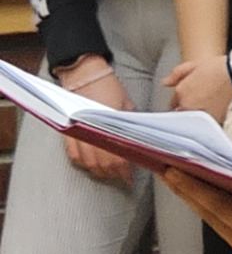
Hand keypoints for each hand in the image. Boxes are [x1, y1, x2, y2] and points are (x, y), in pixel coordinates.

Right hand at [58, 57, 133, 184]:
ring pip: (88, 163)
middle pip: (103, 163)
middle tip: (122, 178)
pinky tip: (90, 167)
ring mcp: (79, 132)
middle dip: (114, 174)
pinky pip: (74, 155)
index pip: (119, 156)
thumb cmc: (108, 87)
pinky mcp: (68, 131)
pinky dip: (83, 164)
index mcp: (111, 124)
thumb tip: (141, 143)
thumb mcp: (126, 105)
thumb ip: (130, 125)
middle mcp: (94, 130)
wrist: (85, 74)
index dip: (125, 171)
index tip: (130, 179)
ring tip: (108, 174)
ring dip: (99, 172)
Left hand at [161, 170, 231, 253]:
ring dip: (202, 206)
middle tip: (167, 169)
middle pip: (214, 219)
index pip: (223, 208)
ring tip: (183, 182)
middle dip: (189, 194)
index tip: (173, 170)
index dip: (195, 188)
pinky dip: (222, 219)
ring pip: (221, 229)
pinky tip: (212, 204)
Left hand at [163, 55, 231, 123]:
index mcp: (181, 92)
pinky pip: (206, 125)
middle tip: (201, 100)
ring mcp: (201, 115)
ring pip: (194, 120)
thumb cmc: (219, 68)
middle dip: (188, 108)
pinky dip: (208, 121)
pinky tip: (215, 112)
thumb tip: (165, 82)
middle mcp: (188, 105)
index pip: (173, 103)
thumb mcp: (194, 65)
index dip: (180, 100)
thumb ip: (176, 74)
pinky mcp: (214, 121)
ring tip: (209, 105)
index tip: (189, 98)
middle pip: (182, 113)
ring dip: (197, 116)